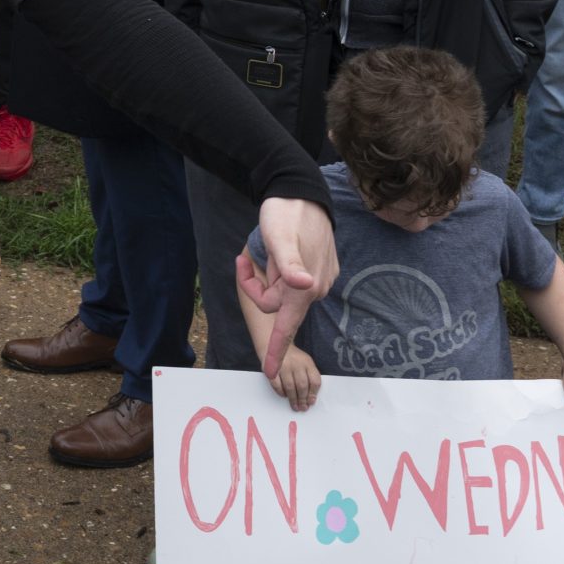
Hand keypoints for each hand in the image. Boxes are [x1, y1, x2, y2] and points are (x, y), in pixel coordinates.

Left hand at [238, 196, 337, 383]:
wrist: (301, 191)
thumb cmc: (285, 214)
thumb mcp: (279, 236)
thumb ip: (289, 264)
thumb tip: (305, 286)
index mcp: (303, 287)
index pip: (286, 325)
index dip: (276, 349)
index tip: (269, 372)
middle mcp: (314, 288)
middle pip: (276, 304)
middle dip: (257, 286)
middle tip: (245, 258)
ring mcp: (318, 280)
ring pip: (283, 292)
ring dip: (268, 277)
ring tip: (265, 250)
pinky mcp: (319, 271)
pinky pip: (293, 282)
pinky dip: (278, 272)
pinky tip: (277, 252)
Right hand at [271, 344, 322, 411]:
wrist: (275, 344)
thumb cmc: (294, 358)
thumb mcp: (306, 363)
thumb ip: (310, 377)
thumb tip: (311, 398)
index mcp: (307, 362)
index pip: (314, 381)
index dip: (313, 393)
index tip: (311, 402)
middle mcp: (296, 364)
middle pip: (302, 385)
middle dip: (303, 399)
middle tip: (303, 408)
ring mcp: (283, 366)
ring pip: (290, 387)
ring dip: (293, 399)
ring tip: (295, 406)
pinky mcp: (272, 369)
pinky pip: (277, 385)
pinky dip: (281, 392)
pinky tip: (284, 396)